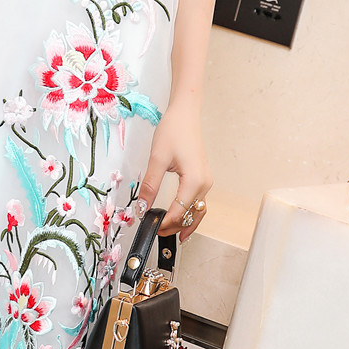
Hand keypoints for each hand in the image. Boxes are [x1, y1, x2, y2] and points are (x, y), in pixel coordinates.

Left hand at [135, 101, 211, 239]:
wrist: (185, 114)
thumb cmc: (173, 131)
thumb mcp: (157, 159)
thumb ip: (150, 186)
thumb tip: (141, 207)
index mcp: (194, 181)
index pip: (180, 212)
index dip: (165, 223)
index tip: (150, 227)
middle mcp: (205, 183)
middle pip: (191, 215)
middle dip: (176, 227)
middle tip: (157, 232)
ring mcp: (206, 181)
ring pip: (198, 210)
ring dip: (186, 223)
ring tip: (172, 234)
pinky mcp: (203, 177)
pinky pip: (199, 201)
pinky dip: (190, 213)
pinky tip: (182, 219)